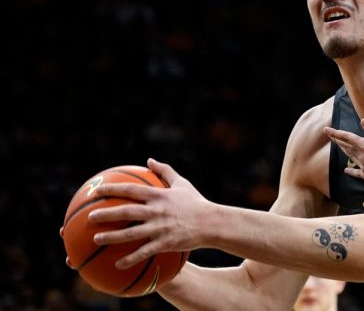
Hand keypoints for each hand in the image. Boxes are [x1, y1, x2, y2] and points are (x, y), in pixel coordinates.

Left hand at [88, 158, 209, 268]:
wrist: (211, 223)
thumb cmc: (196, 202)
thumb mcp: (182, 183)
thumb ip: (165, 171)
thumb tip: (149, 160)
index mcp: (159, 196)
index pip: (130, 190)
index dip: (112, 189)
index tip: (97, 190)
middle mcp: (157, 211)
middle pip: (126, 212)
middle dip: (106, 214)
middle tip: (90, 217)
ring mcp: (160, 228)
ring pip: (131, 233)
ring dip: (111, 237)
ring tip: (96, 239)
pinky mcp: (165, 243)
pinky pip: (144, 252)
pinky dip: (130, 258)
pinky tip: (117, 264)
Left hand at [324, 118, 363, 191]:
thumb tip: (363, 121)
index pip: (347, 137)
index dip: (336, 133)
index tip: (326, 129)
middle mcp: (360, 155)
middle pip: (346, 146)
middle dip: (336, 140)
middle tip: (329, 134)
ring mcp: (363, 166)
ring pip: (349, 156)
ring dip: (342, 149)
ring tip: (337, 145)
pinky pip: (356, 172)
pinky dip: (350, 171)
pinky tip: (346, 170)